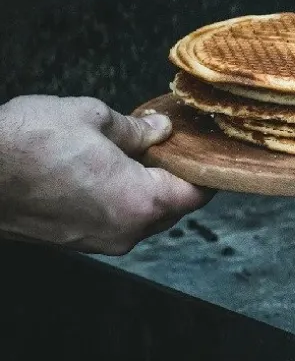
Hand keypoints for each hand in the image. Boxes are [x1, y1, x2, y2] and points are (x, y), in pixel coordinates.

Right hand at [0, 95, 211, 255]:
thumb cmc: (24, 145)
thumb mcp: (91, 118)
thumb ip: (135, 129)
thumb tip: (159, 130)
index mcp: (140, 203)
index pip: (197, 194)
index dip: (205, 168)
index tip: (204, 149)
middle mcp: (124, 232)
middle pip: (172, 208)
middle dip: (174, 177)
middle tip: (169, 145)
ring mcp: (95, 242)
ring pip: (141, 217)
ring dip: (144, 189)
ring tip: (132, 153)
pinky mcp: (70, 242)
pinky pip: (111, 221)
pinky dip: (117, 199)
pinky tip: (103, 171)